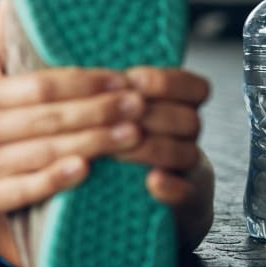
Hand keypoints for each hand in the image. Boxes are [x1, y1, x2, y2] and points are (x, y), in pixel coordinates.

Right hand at [0, 64, 146, 216]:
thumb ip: (2, 36)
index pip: (40, 85)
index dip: (83, 82)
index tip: (120, 78)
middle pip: (48, 118)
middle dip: (99, 112)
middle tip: (139, 105)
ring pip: (44, 152)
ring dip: (92, 144)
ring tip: (133, 135)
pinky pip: (25, 189)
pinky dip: (55, 180)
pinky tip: (86, 171)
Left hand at [115, 66, 209, 206]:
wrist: (124, 196)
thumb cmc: (105, 138)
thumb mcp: (106, 109)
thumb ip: (101, 91)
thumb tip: (73, 64)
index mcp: (173, 106)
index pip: (193, 87)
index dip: (167, 82)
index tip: (133, 80)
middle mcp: (184, 136)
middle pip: (188, 119)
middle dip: (151, 116)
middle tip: (116, 118)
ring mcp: (185, 169)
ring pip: (187, 153)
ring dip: (152, 148)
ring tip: (117, 150)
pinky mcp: (181, 202)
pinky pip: (186, 194)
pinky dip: (170, 186)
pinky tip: (152, 180)